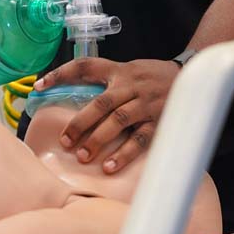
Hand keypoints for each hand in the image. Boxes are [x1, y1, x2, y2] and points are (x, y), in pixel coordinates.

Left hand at [35, 57, 179, 172]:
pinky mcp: (160, 120)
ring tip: (83, 156)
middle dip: (80, 123)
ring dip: (99, 140)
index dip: (60, 74)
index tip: (38, 86)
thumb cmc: (153, 77)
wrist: (195, 76)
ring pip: (118, 122)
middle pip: (101, 103)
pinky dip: (125, 154)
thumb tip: (73, 100)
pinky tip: (110, 167)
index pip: (84, 67)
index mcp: (119, 71)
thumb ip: (106, 82)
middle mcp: (131, 86)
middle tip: (65, 141)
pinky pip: (141, 139)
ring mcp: (146, 104)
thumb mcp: (129, 71)